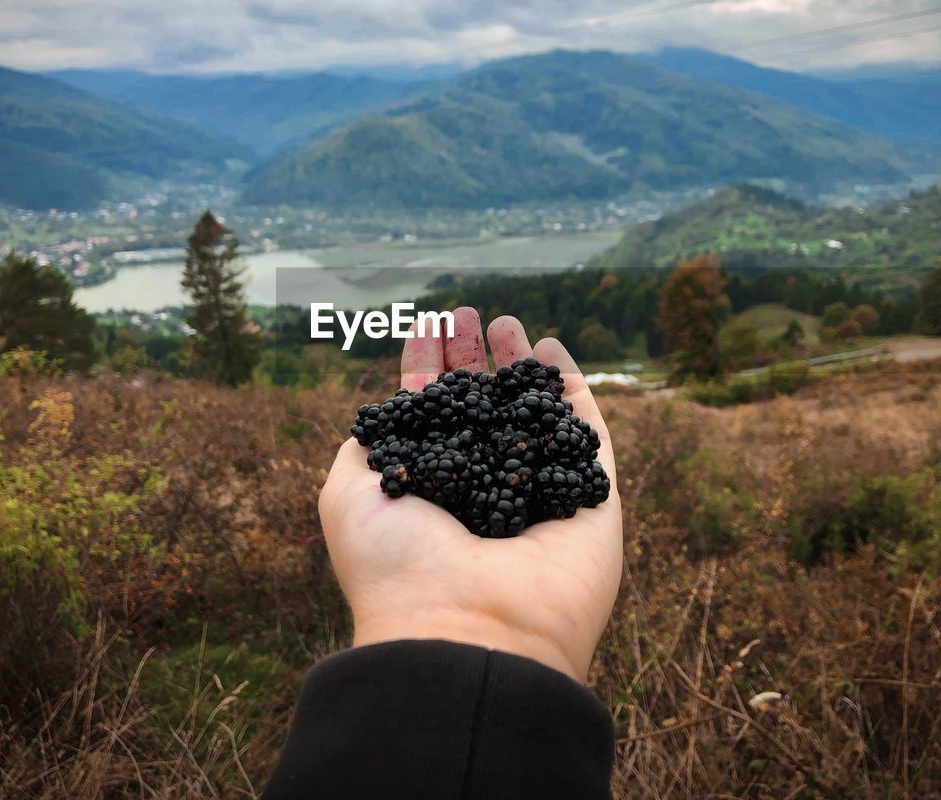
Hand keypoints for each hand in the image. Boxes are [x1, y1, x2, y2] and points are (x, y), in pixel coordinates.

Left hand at [318, 307, 622, 681]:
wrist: (469, 627)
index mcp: (429, 496)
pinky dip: (571, 390)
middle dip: (471, 359)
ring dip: (518, 366)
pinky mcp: (591, 497)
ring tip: (505, 320)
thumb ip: (364, 450)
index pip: (430, 422)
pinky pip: (586, 433)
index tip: (424, 327)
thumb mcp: (349, 497)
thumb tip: (377, 420)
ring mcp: (537, 494)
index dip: (427, 371)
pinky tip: (550, 350)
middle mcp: (482, 494)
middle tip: (467, 313)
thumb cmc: (397, 565)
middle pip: (480, 410)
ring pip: (531, 414)